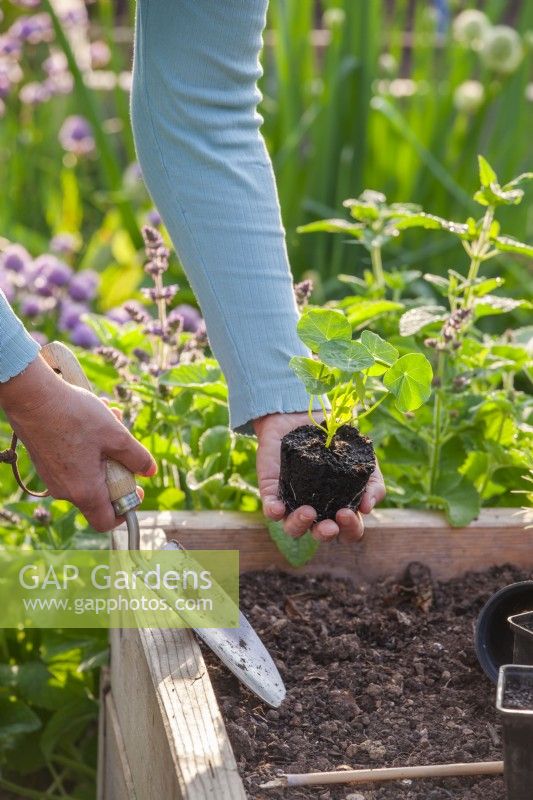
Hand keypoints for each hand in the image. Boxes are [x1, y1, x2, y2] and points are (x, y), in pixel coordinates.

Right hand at [0, 355, 155, 531]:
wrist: (32, 398)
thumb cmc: (74, 417)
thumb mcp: (116, 435)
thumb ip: (137, 457)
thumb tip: (150, 471)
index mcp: (84, 492)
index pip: (106, 522)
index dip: (125, 510)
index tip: (134, 489)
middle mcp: (65, 490)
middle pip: (101, 492)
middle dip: (118, 466)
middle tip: (124, 442)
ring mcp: (53, 477)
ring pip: (89, 470)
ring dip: (105, 449)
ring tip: (111, 418)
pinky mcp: (46, 461)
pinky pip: (74, 461)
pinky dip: (88, 445)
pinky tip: (94, 417)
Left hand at [253, 412, 384, 543]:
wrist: (304, 418)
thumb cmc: (336, 443)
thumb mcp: (361, 459)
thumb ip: (372, 482)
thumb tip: (368, 506)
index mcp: (339, 508)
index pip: (348, 531)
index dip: (350, 529)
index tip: (347, 513)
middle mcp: (317, 511)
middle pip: (321, 535)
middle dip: (326, 534)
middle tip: (330, 524)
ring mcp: (293, 503)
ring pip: (294, 529)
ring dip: (300, 526)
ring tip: (308, 511)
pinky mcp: (272, 492)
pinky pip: (271, 509)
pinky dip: (274, 512)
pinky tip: (279, 507)